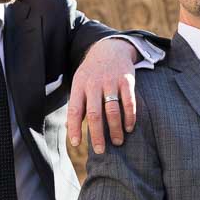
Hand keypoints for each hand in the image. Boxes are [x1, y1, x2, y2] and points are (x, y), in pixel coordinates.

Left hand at [67, 38, 139, 153]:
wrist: (110, 48)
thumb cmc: (92, 72)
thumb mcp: (79, 83)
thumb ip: (77, 104)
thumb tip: (68, 128)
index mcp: (80, 85)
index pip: (75, 109)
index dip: (75, 127)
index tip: (76, 143)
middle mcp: (95, 83)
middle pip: (95, 114)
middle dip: (97, 134)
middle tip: (100, 150)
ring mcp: (112, 82)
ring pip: (113, 110)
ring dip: (115, 129)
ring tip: (117, 142)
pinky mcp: (127, 80)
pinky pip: (129, 102)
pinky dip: (130, 117)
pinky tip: (129, 128)